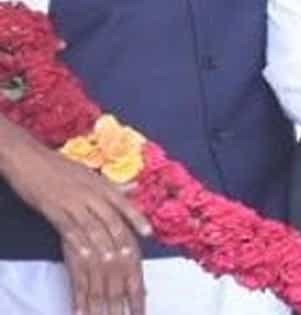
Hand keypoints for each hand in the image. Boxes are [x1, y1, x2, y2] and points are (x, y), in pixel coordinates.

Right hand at [1, 136, 150, 314]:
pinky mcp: (54, 209)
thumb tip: (136, 187)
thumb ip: (113, 185)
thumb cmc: (63, 167)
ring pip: (91, 225)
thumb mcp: (92, 174)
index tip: (149, 233)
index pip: (123, 203)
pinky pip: (68, 227)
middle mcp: (90, 193)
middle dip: (121, 237)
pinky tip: (83, 254)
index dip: (136, 218)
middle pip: (110, 217)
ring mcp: (72, 201)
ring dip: (102, 243)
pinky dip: (77, 241)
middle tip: (130, 254)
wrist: (32, 160)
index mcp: (101, 184)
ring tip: (111, 258)